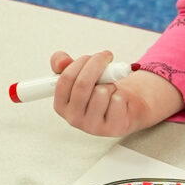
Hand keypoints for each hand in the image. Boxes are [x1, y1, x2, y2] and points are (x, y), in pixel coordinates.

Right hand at [50, 50, 183, 135]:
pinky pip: (117, 100)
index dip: (81, 62)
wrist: (123, 107)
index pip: (66, 79)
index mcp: (61, 105)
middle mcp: (73, 118)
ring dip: (110, 83)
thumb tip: (61, 60)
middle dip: (97, 64)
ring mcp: (92, 126)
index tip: (93, 56)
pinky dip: (121, 94)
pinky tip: (118, 100)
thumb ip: (64, 65)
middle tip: (107, 56)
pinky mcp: (111, 128)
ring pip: (102, 92)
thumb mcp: (79, 76)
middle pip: (83, 84)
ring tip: (110, 87)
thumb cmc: (98, 91)